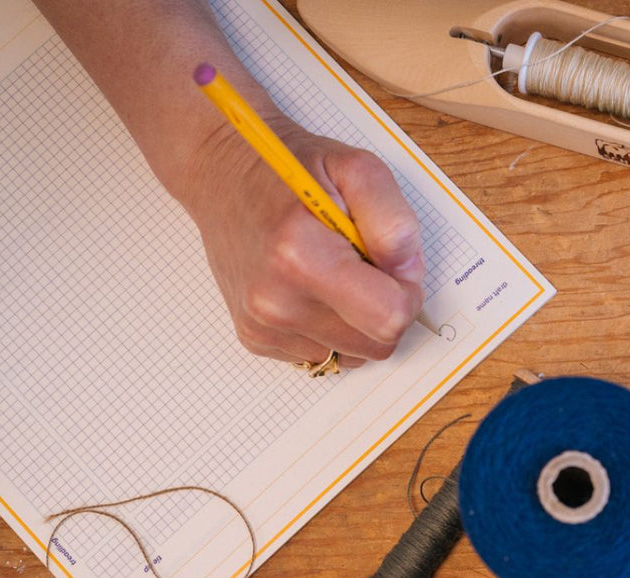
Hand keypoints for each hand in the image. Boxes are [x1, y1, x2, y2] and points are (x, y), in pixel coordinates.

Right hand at [181, 117, 424, 367]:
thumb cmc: (290, 170)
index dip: (407, 295)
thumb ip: (395, 222)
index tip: (394, 269)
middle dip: (386, 310)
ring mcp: (262, 326)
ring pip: (352, 355)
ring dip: (357, 321)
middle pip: (376, 346)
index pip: (390, 319)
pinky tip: (311, 288)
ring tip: (335, 273)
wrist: (222, 174)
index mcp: (302, 257)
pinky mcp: (255, 338)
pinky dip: (329, 326)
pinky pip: (321, 353)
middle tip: (367, 267)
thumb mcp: (357, 170)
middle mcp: (276, 301)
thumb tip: (407, 274)